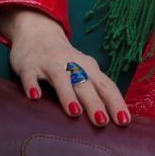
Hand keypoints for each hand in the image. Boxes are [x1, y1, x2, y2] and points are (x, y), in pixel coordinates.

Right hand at [0, 6, 130, 127]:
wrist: (39, 32)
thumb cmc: (66, 60)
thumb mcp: (83, 71)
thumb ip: (94, 90)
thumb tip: (111, 118)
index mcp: (89, 68)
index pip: (106, 86)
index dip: (115, 103)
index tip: (124, 121)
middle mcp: (72, 65)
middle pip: (86, 84)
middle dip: (95, 103)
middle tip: (102, 123)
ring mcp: (50, 63)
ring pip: (61, 79)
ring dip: (68, 95)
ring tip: (75, 113)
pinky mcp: (30, 65)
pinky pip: (30, 75)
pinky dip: (32, 85)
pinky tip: (34, 97)